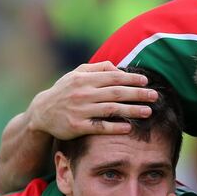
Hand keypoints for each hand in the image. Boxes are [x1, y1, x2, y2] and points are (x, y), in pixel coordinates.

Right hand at [26, 61, 158, 138]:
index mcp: (84, 79)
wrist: (42, 112)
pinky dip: (115, 127)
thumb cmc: (64, 91)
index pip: (113, 77)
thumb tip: (118, 68)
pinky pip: (100, 127)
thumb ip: (97, 69)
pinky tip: (129, 127)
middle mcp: (83, 93)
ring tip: (148, 112)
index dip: (131, 79)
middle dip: (137, 94)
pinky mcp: (77, 126)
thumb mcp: (76, 74)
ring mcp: (80, 110)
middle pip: (116, 93)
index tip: (146, 81)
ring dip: (131, 110)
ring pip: (111, 109)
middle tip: (154, 96)